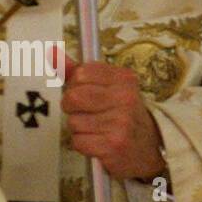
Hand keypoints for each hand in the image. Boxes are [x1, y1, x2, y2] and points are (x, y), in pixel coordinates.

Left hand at [59, 53, 165, 179]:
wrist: (149, 147)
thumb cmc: (123, 115)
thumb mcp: (109, 88)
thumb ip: (79, 72)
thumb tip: (52, 54)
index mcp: (124, 79)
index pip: (81, 74)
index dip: (76, 86)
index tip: (87, 94)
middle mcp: (125, 98)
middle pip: (73, 97)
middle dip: (73, 108)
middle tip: (87, 113)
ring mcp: (120, 123)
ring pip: (73, 122)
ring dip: (79, 129)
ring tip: (96, 130)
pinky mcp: (113, 146)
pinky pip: (78, 141)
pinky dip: (83, 144)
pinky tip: (97, 143)